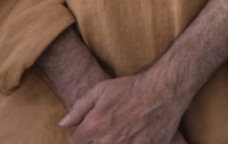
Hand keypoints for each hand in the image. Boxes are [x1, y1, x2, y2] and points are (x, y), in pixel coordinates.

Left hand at [59, 70, 186, 143]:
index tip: (89, 131)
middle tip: (107, 131)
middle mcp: (106, 141)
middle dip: (95, 141)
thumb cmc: (132, 88)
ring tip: (119, 134)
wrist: (164, 90)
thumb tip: (62, 124)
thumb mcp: (101, 89)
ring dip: (112, 143)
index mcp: (93, 126)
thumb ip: (78, 108)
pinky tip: (132, 138)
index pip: (75, 141)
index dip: (81, 135)